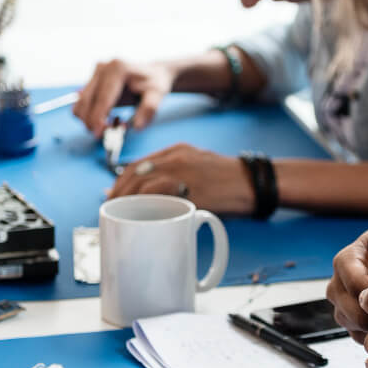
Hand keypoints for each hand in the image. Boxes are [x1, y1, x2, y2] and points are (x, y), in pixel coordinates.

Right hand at [73, 59, 176, 136]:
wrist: (152, 73)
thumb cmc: (154, 83)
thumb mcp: (157, 95)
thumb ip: (148, 110)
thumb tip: (136, 126)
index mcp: (118, 69)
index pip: (102, 98)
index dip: (97, 118)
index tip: (98, 133)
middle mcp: (103, 68)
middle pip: (86, 101)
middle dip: (92, 122)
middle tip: (107, 133)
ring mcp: (95, 73)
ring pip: (80, 103)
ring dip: (88, 119)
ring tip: (109, 124)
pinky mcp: (91, 80)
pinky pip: (82, 102)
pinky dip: (88, 114)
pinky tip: (104, 117)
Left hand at [108, 143, 254, 214]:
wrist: (255, 182)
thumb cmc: (231, 180)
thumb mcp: (202, 166)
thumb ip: (179, 174)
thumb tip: (156, 195)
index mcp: (178, 151)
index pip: (139, 163)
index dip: (122, 180)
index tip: (113, 194)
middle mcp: (177, 158)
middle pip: (135, 173)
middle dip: (118, 192)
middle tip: (112, 208)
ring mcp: (183, 173)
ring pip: (142, 184)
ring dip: (127, 201)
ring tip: (122, 216)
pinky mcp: (192, 190)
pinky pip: (160, 196)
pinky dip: (145, 206)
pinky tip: (140, 216)